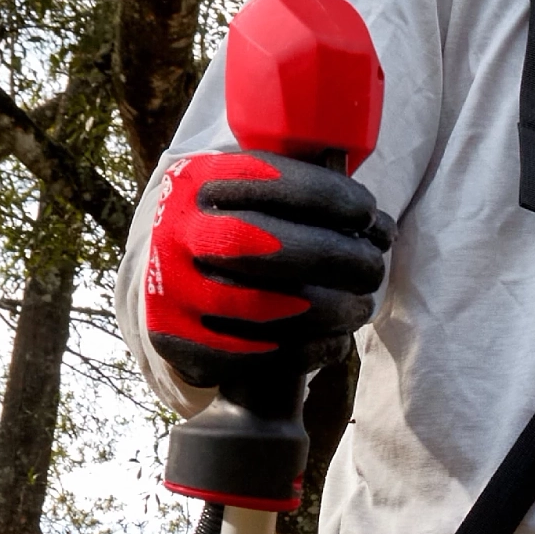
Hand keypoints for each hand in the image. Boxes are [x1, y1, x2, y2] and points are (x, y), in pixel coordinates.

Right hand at [142, 149, 388, 389]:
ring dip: (332, 309)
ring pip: (265, 306)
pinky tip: (336, 339)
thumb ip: (298, 197)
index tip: (367, 213)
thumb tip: (376, 228)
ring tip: (359, 306)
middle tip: (373, 268)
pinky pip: (257, 354)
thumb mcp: (245, 193)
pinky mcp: (179, 341)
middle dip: (338, 258)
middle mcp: (178, 231)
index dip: (330, 197)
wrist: (158, 282)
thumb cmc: (228, 231)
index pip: (268, 179)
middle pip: (266, 244)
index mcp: (198, 182)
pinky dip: (310, 349)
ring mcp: (173, 289)